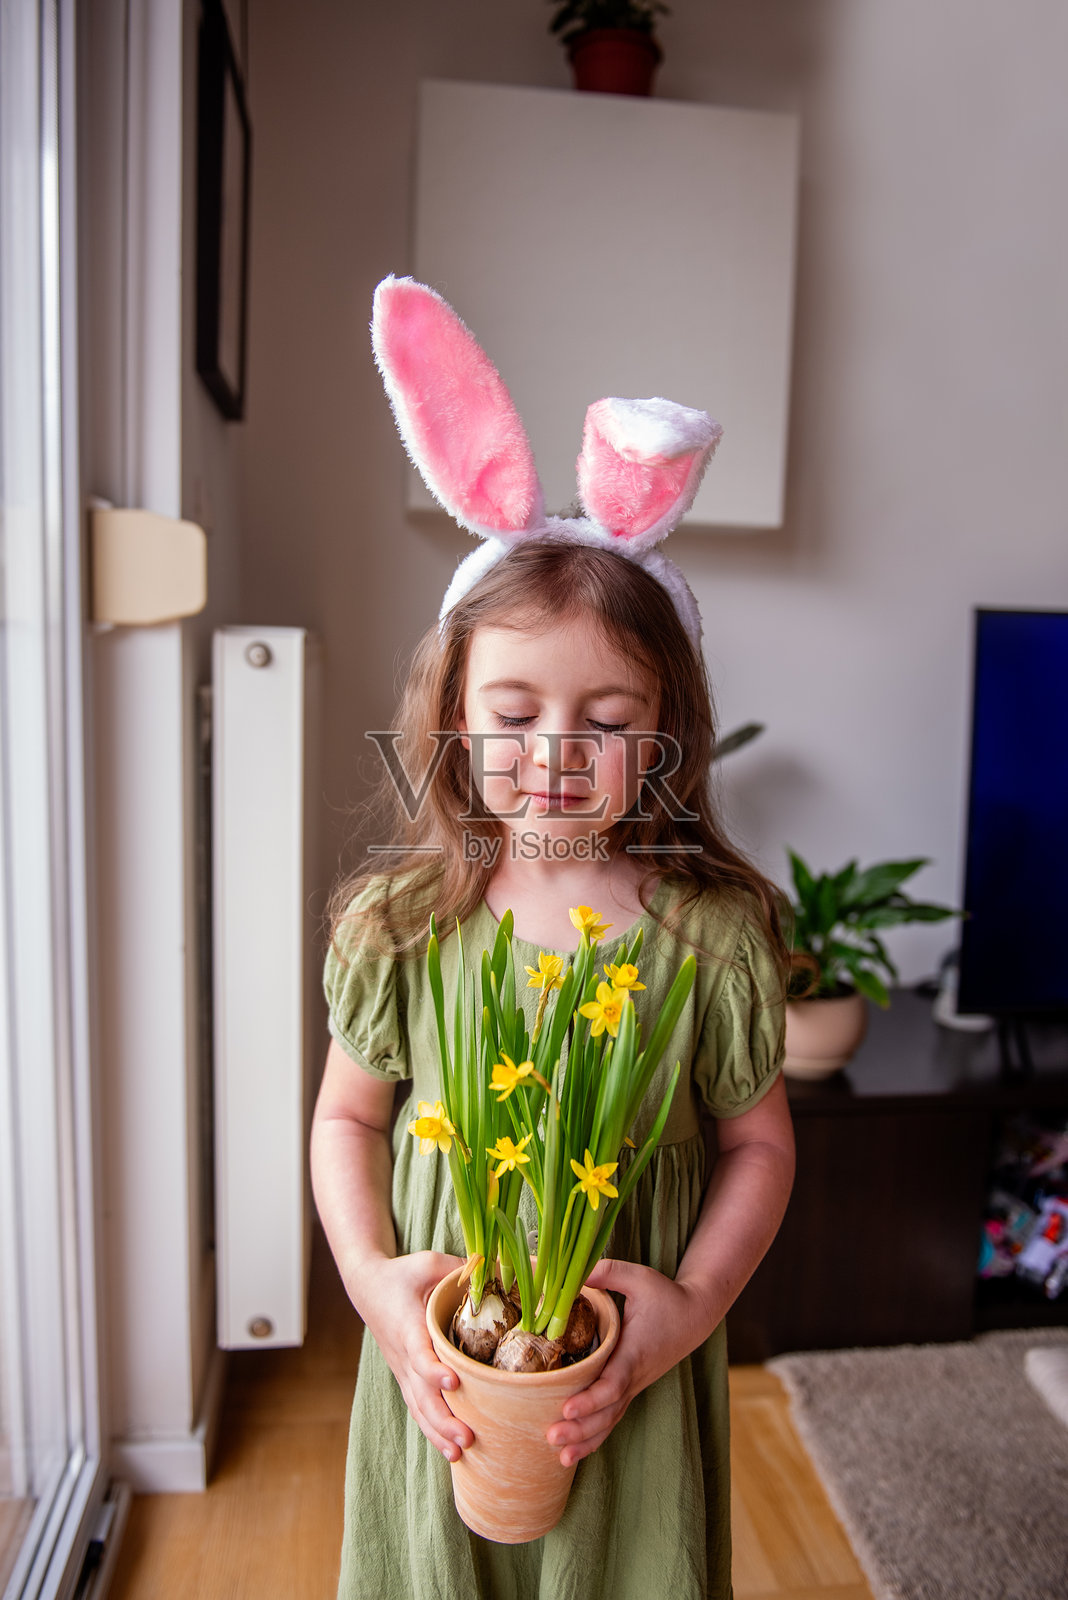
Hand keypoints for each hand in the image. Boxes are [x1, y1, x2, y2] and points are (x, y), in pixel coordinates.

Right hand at [355, 1250, 474, 1462]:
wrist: (367, 1288)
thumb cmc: (401, 1274)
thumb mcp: (427, 1263)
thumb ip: (457, 1270)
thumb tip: (496, 1272)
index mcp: (408, 1327)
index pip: (419, 1354)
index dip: (434, 1370)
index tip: (453, 1382)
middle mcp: (403, 1355)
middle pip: (420, 1394)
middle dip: (443, 1419)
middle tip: (467, 1438)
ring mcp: (403, 1370)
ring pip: (418, 1408)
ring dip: (438, 1433)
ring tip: (461, 1453)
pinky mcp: (407, 1377)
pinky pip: (418, 1408)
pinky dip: (432, 1430)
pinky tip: (451, 1450)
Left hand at [546, 1258, 712, 1467]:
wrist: (694, 1316)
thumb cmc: (665, 1295)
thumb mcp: (639, 1277)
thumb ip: (608, 1273)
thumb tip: (575, 1272)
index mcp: (635, 1352)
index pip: (613, 1383)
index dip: (591, 1399)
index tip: (567, 1407)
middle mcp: (635, 1376)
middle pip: (607, 1411)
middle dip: (580, 1427)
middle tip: (551, 1437)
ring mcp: (634, 1386)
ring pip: (610, 1421)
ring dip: (585, 1440)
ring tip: (558, 1455)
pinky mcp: (631, 1389)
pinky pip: (611, 1419)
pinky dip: (593, 1438)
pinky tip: (571, 1454)